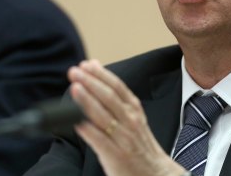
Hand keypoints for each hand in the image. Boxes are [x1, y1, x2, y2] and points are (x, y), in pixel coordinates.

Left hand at [69, 60, 185, 175]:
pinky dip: (88, 129)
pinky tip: (75, 121)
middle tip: (74, 72)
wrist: (156, 173)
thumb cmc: (139, 143)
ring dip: (87, 101)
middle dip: (91, 82)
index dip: (101, 74)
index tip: (86, 65)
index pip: (117, 87)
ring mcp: (123, 138)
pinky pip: (99, 140)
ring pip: (104, 116)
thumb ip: (114, 94)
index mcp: (134, 109)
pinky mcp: (116, 155)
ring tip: (75, 88)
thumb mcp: (132, 116)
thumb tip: (94, 66)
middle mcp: (130, 121)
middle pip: (109, 97)